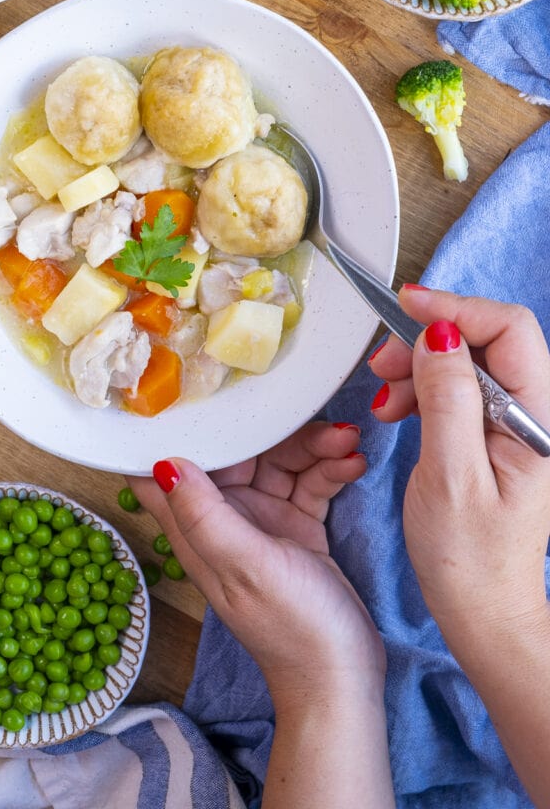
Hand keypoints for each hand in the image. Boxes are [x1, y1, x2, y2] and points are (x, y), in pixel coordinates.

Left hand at [128, 421, 384, 705]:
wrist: (343, 675)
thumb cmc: (290, 627)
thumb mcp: (244, 566)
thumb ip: (204, 515)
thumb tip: (162, 462)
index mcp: (197, 528)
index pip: (166, 469)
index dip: (169, 428)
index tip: (187, 385)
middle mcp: (225, 517)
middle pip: (237, 452)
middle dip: (272, 430)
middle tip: (313, 417)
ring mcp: (263, 520)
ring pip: (279, 461)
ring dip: (314, 447)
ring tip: (347, 442)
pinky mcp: (298, 525)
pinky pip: (310, 481)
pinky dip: (331, 469)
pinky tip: (354, 463)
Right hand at [369, 286, 549, 652]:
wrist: (483, 611)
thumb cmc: (469, 559)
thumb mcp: (449, 476)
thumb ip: (447, 399)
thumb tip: (439, 336)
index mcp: (537, 421)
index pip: (510, 329)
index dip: (457, 308)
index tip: (407, 306)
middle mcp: (534, 415)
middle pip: (487, 338)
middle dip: (430, 338)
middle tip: (382, 364)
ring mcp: (514, 424)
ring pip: (468, 359)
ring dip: (419, 366)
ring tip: (385, 396)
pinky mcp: (493, 434)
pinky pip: (459, 387)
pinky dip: (422, 388)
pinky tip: (398, 409)